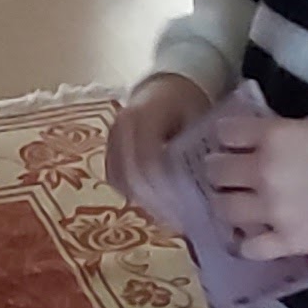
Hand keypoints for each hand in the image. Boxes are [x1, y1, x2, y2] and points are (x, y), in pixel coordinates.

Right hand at [107, 75, 208, 216]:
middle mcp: (120, 128)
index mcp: (143, 116)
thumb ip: (195, 151)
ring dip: (145, 201)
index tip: (188, 207)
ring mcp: (110, 139)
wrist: (166, 87)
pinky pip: (116, 179)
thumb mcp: (199, 120)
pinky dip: (135, 195)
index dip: (166, 188)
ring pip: (121, 180)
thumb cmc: (188, 103)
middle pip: (132, 175)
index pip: (149, 162)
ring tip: (170, 216)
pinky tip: (156, 205)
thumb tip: (199, 188)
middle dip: (156, 201)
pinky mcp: (108, 151)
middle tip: (180, 220)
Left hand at [201, 109, 307, 257]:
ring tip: (237, 202)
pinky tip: (254, 234)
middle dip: (219, 169)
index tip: (231, 142)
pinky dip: (247, 241)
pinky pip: (248, 247)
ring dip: (227, 203)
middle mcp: (264, 172)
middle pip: (216, 170)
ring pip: (224, 208)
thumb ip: (278, 132)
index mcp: (273, 137)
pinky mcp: (285, 242)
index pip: (225, 133)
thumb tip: (254, 139)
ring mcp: (272, 211)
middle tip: (229, 173)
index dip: (226, 137)